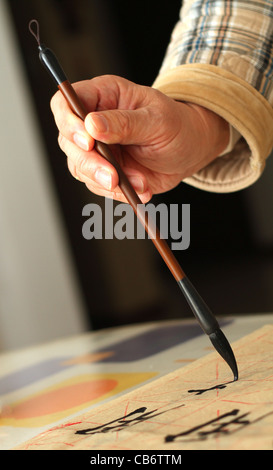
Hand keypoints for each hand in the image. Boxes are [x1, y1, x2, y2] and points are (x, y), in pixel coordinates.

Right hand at [50, 75, 228, 202]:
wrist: (190, 151)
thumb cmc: (176, 125)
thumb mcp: (157, 120)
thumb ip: (125, 123)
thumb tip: (91, 125)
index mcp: (103, 95)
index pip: (65, 102)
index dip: (68, 122)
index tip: (88, 142)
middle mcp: (92, 121)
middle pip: (68, 140)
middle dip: (89, 163)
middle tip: (113, 176)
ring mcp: (96, 148)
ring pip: (78, 167)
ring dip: (105, 181)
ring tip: (138, 183)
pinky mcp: (103, 170)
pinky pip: (97, 185)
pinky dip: (117, 192)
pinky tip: (141, 189)